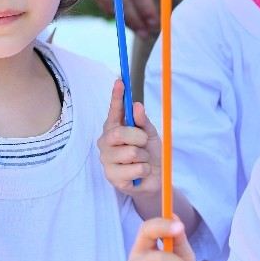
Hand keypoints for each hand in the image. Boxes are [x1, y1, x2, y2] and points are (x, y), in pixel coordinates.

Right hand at [98, 80, 160, 216]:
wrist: (154, 179)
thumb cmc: (149, 153)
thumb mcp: (150, 134)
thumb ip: (143, 121)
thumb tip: (136, 106)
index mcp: (113, 129)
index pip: (113, 110)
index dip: (116, 96)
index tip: (121, 81)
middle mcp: (106, 143)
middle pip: (120, 134)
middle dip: (138, 138)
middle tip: (143, 143)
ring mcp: (107, 161)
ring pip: (131, 153)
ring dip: (144, 157)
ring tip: (142, 161)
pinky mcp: (112, 178)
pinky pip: (136, 169)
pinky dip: (144, 171)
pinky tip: (139, 174)